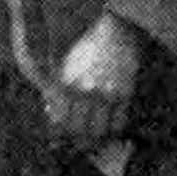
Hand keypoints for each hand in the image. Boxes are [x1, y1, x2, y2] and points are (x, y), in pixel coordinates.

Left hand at [47, 12, 141, 146]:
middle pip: (79, 132)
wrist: (113, 33)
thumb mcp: (60, 68)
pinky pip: (119, 123)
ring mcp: (107, 94)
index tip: (60, 139)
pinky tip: (109, 129)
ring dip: (96, 140)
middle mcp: (85, 92)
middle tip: (79, 143)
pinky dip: (112, 131)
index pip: (60, 124)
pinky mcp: (125, 94)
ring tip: (94, 139)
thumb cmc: (83, 51)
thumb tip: (51, 114)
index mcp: (65, 85)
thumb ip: (53, 90)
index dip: (59, 135)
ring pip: (101, 132)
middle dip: (77, 141)